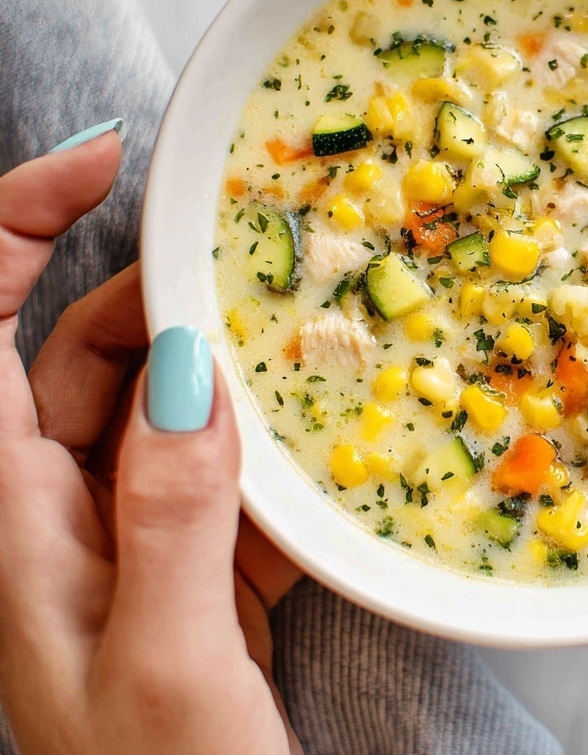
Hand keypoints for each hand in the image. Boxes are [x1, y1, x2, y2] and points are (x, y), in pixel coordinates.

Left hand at [0, 130, 301, 753]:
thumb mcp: (168, 660)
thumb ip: (172, 511)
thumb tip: (190, 371)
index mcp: (15, 524)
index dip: (16, 229)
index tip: (102, 163)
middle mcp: (61, 513)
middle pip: (85, 353)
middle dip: (157, 295)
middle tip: (242, 269)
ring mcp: (131, 533)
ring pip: (163, 405)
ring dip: (228, 371)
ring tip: (302, 355)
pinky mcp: (193, 558)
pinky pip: (224, 465)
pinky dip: (268, 444)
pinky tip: (320, 455)